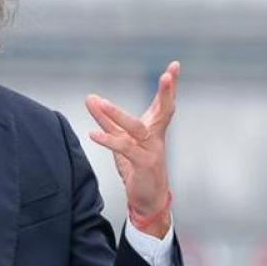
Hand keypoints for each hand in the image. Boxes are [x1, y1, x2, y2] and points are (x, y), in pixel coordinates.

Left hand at [85, 61, 179, 237]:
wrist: (147, 199)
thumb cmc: (135, 166)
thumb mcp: (119, 138)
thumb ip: (105, 119)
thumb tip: (90, 97)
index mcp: (154, 129)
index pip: (163, 103)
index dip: (170, 86)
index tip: (175, 66)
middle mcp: (156, 137)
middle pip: (165, 111)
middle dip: (167, 93)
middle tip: (168, 75)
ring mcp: (152, 151)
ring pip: (136, 129)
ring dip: (118, 115)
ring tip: (100, 102)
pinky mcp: (143, 165)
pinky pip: (124, 149)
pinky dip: (108, 141)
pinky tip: (93, 135)